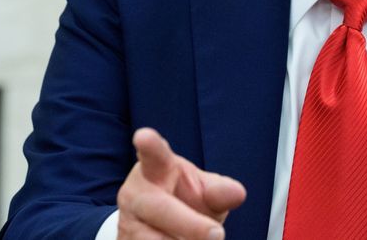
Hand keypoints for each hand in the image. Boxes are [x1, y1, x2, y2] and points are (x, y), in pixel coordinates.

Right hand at [116, 127, 246, 239]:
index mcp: (156, 168)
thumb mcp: (204, 190)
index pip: (153, 154)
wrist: (156, 225)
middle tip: (217, 234)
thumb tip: (237, 193)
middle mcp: (137, 193)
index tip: (144, 136)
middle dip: (190, 224)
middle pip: (161, 208)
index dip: (149, 145)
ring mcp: (129, 222)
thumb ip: (219, 191)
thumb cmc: (183, 198)